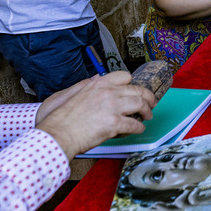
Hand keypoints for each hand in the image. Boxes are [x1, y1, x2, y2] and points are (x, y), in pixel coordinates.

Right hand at [35, 72, 155, 159]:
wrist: (59, 134)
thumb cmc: (63, 118)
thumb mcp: (73, 93)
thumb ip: (87, 85)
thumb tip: (96, 78)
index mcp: (98, 84)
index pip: (124, 76)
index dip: (132, 84)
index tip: (135, 90)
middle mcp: (108, 92)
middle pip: (137, 90)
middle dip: (148, 97)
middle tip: (151, 104)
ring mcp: (112, 107)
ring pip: (140, 104)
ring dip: (147, 111)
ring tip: (147, 116)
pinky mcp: (114, 123)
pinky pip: (135, 124)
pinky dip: (139, 127)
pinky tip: (138, 129)